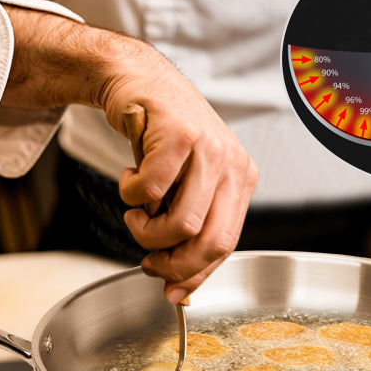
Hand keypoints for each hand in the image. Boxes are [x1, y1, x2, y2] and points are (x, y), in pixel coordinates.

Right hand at [0, 6, 258, 302]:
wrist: (138, 80)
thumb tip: (180, 287)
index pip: (226, 244)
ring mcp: (207, 148)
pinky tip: (129, 178)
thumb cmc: (160, 135)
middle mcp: (232, 163)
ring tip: (135, 214)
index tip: (171, 289)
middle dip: (172, 264)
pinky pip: (150, 191)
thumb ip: (189, 227)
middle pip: (209, 242)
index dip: (195, 274)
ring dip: (146, 231)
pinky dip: (130, 195)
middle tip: (148, 261)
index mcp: (241, 178)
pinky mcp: (176, 135)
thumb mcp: (185, 182)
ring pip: (181, 223)